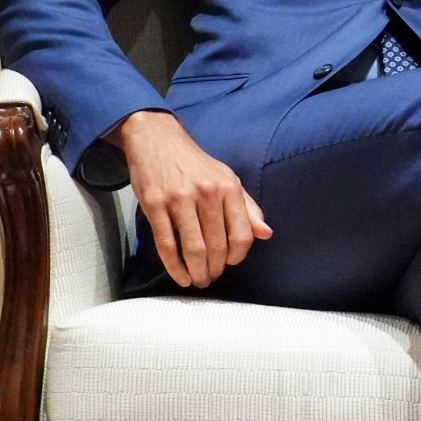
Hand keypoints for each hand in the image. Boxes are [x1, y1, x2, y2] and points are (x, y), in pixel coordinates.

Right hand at [114, 109, 271, 287]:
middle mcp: (206, 193)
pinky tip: (181, 276)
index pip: (242, 233)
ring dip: (198, 271)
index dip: (239, 255)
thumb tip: (266, 233)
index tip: (232, 263)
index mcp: (228, 187)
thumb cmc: (195, 164)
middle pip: (217, 244)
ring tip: (199, 280)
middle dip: (216, 268)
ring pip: (193, 248)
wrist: (157, 140)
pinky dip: (174, 266)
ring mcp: (178, 200)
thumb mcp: (227, 178)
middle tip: (212, 277)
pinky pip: (166, 244)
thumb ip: (247, 207)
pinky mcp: (154, 205)